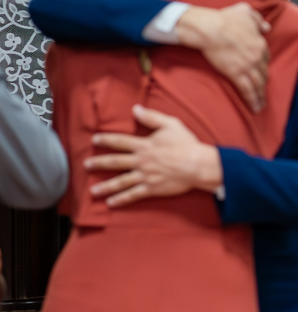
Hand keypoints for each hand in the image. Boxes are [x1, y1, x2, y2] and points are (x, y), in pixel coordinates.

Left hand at [85, 105, 223, 207]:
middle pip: (115, 162)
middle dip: (99, 163)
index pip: (120, 141)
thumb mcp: (171, 124)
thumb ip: (152, 117)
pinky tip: (111, 203)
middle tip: (86, 165)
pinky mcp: (152, 188)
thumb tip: (136, 109)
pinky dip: (121, 199)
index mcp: (144, 145)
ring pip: (120, 181)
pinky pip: (133, 195)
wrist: (198, 165)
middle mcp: (141, 161)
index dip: (106, 139)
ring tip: (92, 190)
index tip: (94, 139)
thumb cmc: (187, 144)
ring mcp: (145, 176)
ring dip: (105, 186)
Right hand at [175, 4, 269, 110]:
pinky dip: (252, 99)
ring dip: (261, 95)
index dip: (263, 65)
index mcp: (260, 43)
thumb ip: (258, 19)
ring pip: (258, 84)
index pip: (265, 58)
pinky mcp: (236, 74)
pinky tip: (255, 107)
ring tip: (261, 105)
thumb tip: (266, 27)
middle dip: (264, 83)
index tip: (262, 71)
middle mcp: (257, 57)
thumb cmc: (225, 18)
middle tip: (264, 92)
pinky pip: (247, 89)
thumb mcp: (245, 11)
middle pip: (264, 73)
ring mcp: (247, 66)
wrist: (211, 28)